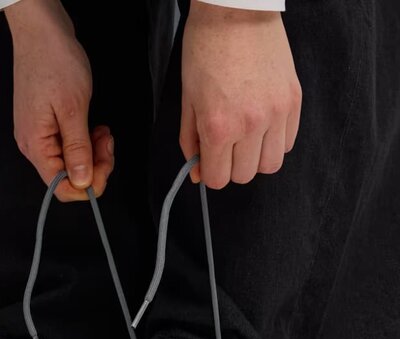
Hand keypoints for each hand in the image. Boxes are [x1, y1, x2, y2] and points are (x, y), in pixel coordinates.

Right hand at [5, 0, 113, 200]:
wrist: (41, 31)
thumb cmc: (54, 61)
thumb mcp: (73, 107)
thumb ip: (77, 149)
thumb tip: (81, 182)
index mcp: (35, 146)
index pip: (60, 188)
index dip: (87, 185)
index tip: (106, 164)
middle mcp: (32, 146)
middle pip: (67, 178)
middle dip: (93, 166)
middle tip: (108, 142)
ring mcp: (38, 136)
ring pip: (70, 163)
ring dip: (92, 153)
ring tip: (102, 131)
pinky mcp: (45, 127)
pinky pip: (67, 147)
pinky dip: (85, 142)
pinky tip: (94, 127)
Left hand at [180, 4, 301, 187]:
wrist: (235, 11)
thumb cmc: (204, 52)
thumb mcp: (187, 102)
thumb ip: (191, 143)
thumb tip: (197, 175)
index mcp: (219, 127)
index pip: (218, 179)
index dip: (210, 172)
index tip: (208, 159)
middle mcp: (251, 125)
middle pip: (244, 176)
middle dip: (231, 166)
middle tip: (225, 146)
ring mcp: (276, 113)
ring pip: (270, 165)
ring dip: (255, 159)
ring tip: (245, 138)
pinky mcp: (294, 101)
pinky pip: (288, 143)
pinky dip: (274, 142)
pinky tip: (262, 125)